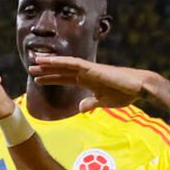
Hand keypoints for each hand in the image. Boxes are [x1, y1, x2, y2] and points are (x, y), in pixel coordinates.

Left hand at [27, 55, 147, 110]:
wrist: (139, 87)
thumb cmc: (125, 93)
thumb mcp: (104, 102)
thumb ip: (91, 103)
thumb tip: (80, 108)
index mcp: (88, 81)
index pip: (65, 79)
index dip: (51, 79)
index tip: (38, 79)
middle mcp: (86, 73)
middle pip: (62, 71)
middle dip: (46, 70)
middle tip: (30, 68)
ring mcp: (89, 69)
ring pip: (65, 64)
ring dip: (50, 63)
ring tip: (34, 62)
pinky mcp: (93, 68)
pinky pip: (74, 63)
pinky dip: (61, 61)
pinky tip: (49, 61)